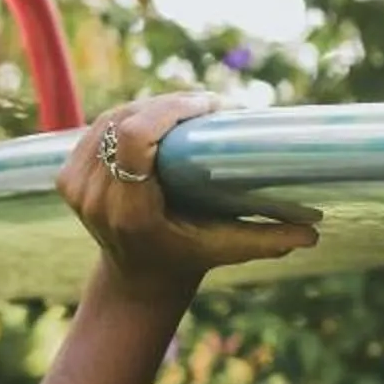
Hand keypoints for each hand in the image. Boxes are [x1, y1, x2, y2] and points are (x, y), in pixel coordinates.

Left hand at [57, 93, 315, 306]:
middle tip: (207, 104)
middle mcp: (99, 201)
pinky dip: (126, 116)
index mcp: (133, 216)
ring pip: (108, 120)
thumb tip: (315, 233)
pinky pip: (96, 128)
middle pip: (123, 122)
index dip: (168, 110)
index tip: (208, 106)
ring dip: (147, 106)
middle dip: (167, 104)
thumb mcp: (229, 249)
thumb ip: (269, 240)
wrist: (138, 278)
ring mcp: (78, 190)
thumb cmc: (189, 259)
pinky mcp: (68, 179)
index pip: (134, 140)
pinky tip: (156, 115)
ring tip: (187, 107)